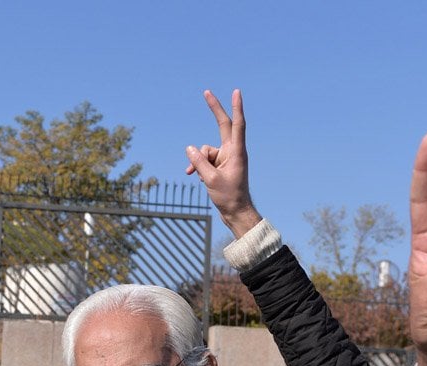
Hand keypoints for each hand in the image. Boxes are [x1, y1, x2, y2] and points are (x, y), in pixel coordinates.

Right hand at [185, 88, 261, 236]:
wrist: (235, 212)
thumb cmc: (228, 197)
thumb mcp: (210, 179)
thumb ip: (199, 162)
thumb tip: (190, 148)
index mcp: (237, 152)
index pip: (236, 125)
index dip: (235, 107)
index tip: (235, 92)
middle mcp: (232, 151)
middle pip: (222, 126)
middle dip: (214, 110)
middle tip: (206, 92)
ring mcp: (226, 158)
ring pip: (205, 150)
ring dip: (198, 162)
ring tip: (198, 177)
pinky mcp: (219, 166)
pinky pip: (204, 160)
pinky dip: (198, 167)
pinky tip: (197, 178)